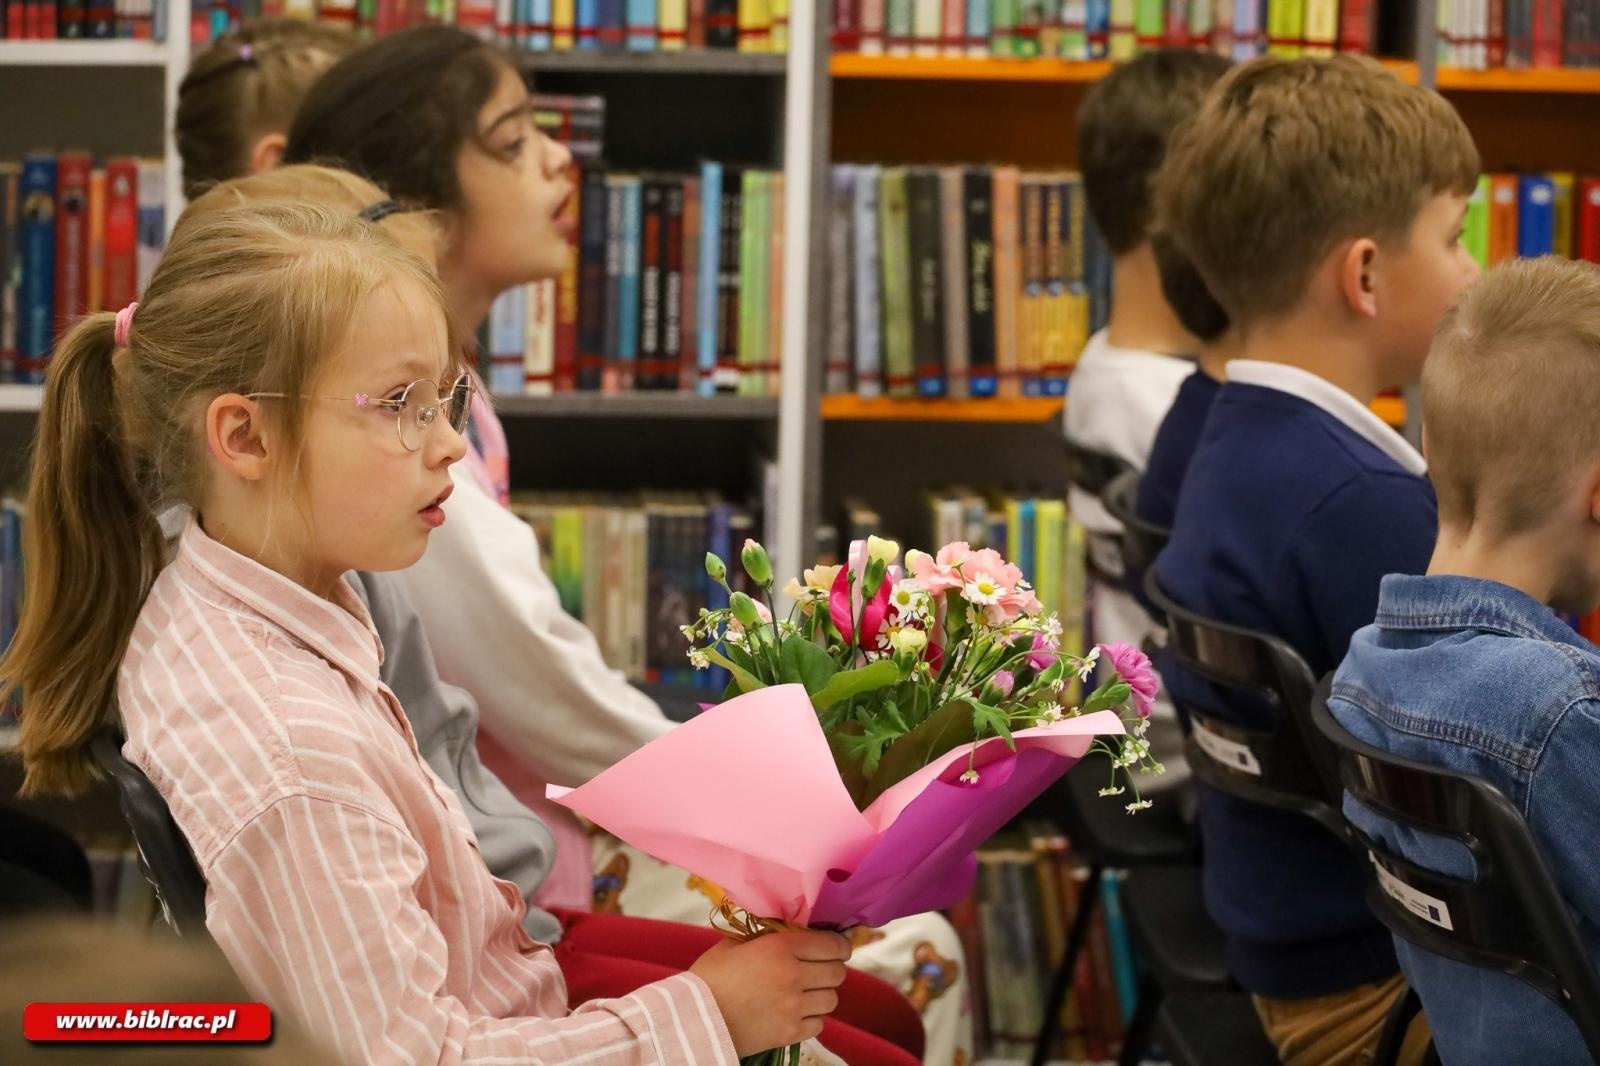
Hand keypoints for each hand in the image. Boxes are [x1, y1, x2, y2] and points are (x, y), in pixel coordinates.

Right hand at [689, 930, 852, 1056]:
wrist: (694, 1020)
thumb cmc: (710, 978)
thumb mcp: (734, 944)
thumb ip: (765, 935)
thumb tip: (790, 929)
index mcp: (780, 948)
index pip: (832, 944)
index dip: (839, 945)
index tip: (836, 946)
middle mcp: (793, 975)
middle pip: (838, 972)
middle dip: (832, 968)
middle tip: (820, 968)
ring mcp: (794, 1007)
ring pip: (832, 999)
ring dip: (823, 993)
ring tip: (807, 991)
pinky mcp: (790, 1033)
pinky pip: (820, 1023)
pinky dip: (812, 1017)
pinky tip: (796, 1011)